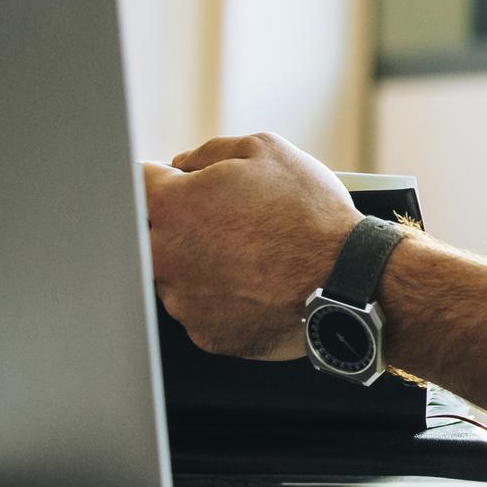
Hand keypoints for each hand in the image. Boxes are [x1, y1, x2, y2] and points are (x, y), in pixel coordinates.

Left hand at [140, 132, 360, 359]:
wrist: (348, 279)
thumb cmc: (310, 215)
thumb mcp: (267, 151)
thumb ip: (208, 152)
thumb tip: (183, 164)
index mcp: (172, 207)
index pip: (138, 184)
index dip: (163, 179)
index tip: (180, 183)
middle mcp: (165, 257)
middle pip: (152, 235)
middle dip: (183, 224)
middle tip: (230, 222)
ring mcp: (183, 301)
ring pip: (179, 275)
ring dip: (203, 263)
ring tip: (255, 256)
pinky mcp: (205, 335)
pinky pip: (204, 309)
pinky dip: (225, 297)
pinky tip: (258, 284)